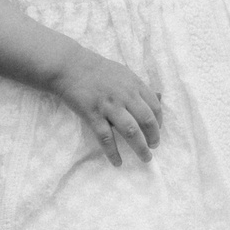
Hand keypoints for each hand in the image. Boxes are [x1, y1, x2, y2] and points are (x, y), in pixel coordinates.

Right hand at [53, 49, 162, 164]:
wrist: (70, 67)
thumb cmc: (98, 71)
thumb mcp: (124, 73)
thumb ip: (140, 87)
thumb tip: (159, 98)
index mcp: (134, 84)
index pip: (154, 106)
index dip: (159, 122)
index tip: (157, 131)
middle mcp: (125, 96)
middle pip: (146, 120)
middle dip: (154, 137)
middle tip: (154, 146)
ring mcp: (109, 106)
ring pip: (130, 131)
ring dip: (140, 147)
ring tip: (145, 157)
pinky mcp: (93, 115)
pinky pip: (106, 138)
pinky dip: (113, 152)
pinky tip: (118, 162)